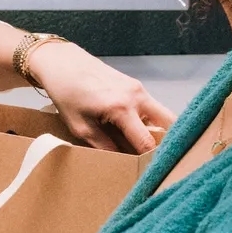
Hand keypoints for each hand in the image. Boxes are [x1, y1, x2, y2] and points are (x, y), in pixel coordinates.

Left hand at [25, 42, 173, 152]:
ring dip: (158, 131)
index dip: (149, 159)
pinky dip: (149, 120)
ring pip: (163, 114)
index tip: (147, 170)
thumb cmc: (66, 94)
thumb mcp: (79, 127)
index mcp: (122, 108)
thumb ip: (103, 146)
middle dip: (165, 142)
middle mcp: (137, 96)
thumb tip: (121, 161)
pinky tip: (134, 130)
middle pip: (169, 124)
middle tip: (154, 157)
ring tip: (144, 146)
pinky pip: (151, 107)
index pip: (147, 141)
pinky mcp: (136, 84)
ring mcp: (139, 88)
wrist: (62, 62)